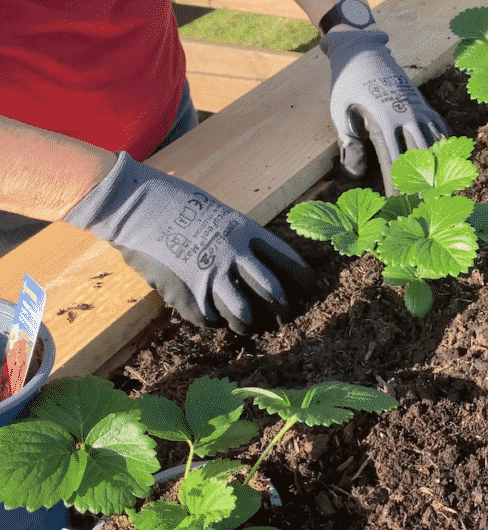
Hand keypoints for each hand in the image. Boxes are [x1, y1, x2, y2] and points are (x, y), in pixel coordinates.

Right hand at [64, 153, 314, 333]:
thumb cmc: (177, 204)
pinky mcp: (185, 294)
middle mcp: (233, 256)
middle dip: (283, 309)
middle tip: (284, 316)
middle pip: (272, 292)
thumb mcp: (219, 215)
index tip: (311, 289)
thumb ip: (239, 239)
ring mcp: (209, 277)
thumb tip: (256, 262)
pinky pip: (209, 319)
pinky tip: (214, 319)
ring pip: (243, 314)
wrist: (134, 206)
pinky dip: (214, 322)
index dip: (303, 278)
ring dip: (249, 323)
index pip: (287, 260)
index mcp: (245, 232)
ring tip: (248, 325)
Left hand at [321, 29, 449, 195]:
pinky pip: (440, 127)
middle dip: (423, 181)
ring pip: (435, 142)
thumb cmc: (348, 85)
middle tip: (424, 205)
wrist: (364, 52)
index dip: (398, 184)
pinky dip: (445, 145)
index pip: (395, 160)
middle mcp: (407, 115)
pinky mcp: (424, 105)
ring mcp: (418, 109)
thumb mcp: (340, 112)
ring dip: (438, 166)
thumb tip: (356, 174)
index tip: (399, 204)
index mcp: (384, 119)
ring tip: (440, 190)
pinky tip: (446, 162)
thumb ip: (348, 143)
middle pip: (420, 155)